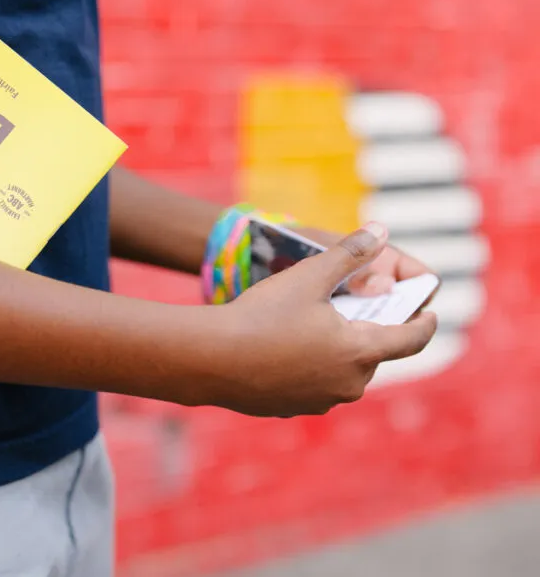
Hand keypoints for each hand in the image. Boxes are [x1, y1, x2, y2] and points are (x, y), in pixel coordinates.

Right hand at [209, 223, 437, 416]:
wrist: (210, 358)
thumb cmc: (262, 314)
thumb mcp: (309, 277)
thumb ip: (349, 253)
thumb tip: (381, 230)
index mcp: (360, 351)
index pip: (411, 340)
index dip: (425, 324)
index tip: (429, 313)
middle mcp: (349, 384)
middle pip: (371, 354)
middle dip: (366, 331)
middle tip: (347, 309)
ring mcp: (320, 401)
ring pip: (341, 372)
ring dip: (336, 351)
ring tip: (310, 327)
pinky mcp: (292, 409)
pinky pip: (312, 385)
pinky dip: (307, 367)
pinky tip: (281, 348)